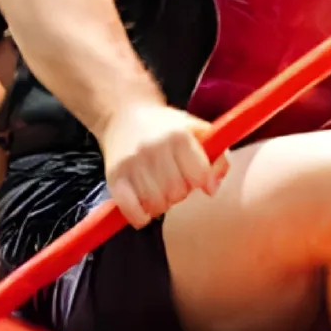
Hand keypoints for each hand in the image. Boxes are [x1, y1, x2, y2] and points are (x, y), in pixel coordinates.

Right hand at [99, 101, 224, 225]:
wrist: (123, 113)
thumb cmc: (164, 126)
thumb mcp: (195, 130)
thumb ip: (216, 156)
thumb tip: (211, 189)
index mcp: (178, 136)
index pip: (200, 176)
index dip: (202, 181)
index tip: (196, 177)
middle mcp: (154, 148)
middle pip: (178, 193)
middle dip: (180, 192)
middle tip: (173, 182)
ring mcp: (132, 163)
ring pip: (156, 204)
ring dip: (161, 205)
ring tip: (159, 191)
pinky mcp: (114, 176)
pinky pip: (130, 209)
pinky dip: (140, 216)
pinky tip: (144, 209)